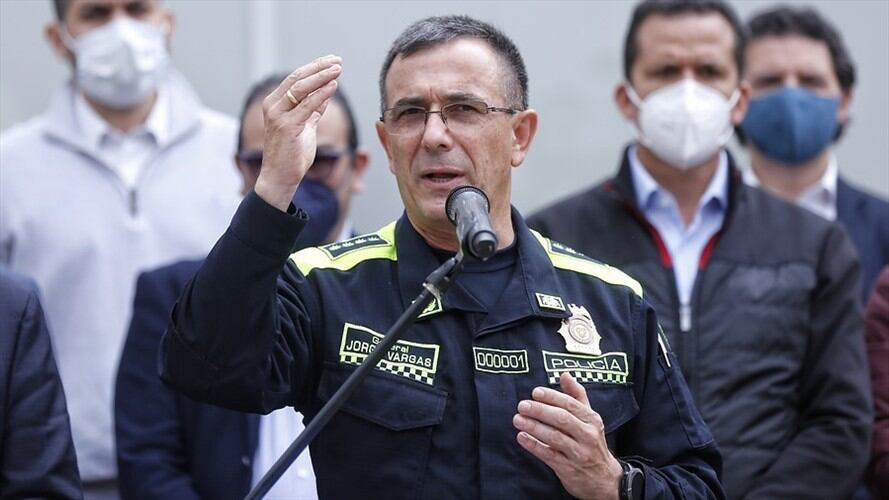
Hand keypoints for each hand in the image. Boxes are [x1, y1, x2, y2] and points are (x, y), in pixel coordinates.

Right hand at [255, 55, 342, 210]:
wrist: (280, 178)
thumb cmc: (292, 155)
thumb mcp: (305, 127)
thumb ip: (313, 110)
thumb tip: (326, 93)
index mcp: (275, 104)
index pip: (295, 78)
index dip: (314, 67)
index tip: (332, 61)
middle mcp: (273, 106)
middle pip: (297, 78)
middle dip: (319, 67)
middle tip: (338, 60)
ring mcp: (278, 116)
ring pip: (301, 88)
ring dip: (322, 76)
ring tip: (339, 69)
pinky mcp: (287, 127)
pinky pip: (307, 106)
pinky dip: (321, 94)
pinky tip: (333, 85)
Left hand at [513, 372, 622, 499]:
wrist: (604, 479)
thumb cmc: (592, 442)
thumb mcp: (590, 418)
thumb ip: (576, 396)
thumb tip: (565, 374)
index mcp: (592, 419)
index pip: (571, 404)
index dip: (552, 397)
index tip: (535, 392)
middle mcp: (587, 435)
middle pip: (562, 419)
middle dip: (540, 410)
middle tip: (522, 405)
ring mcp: (578, 453)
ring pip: (555, 437)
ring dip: (534, 427)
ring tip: (518, 419)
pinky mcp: (569, 469)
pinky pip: (549, 456)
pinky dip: (534, 446)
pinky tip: (522, 438)